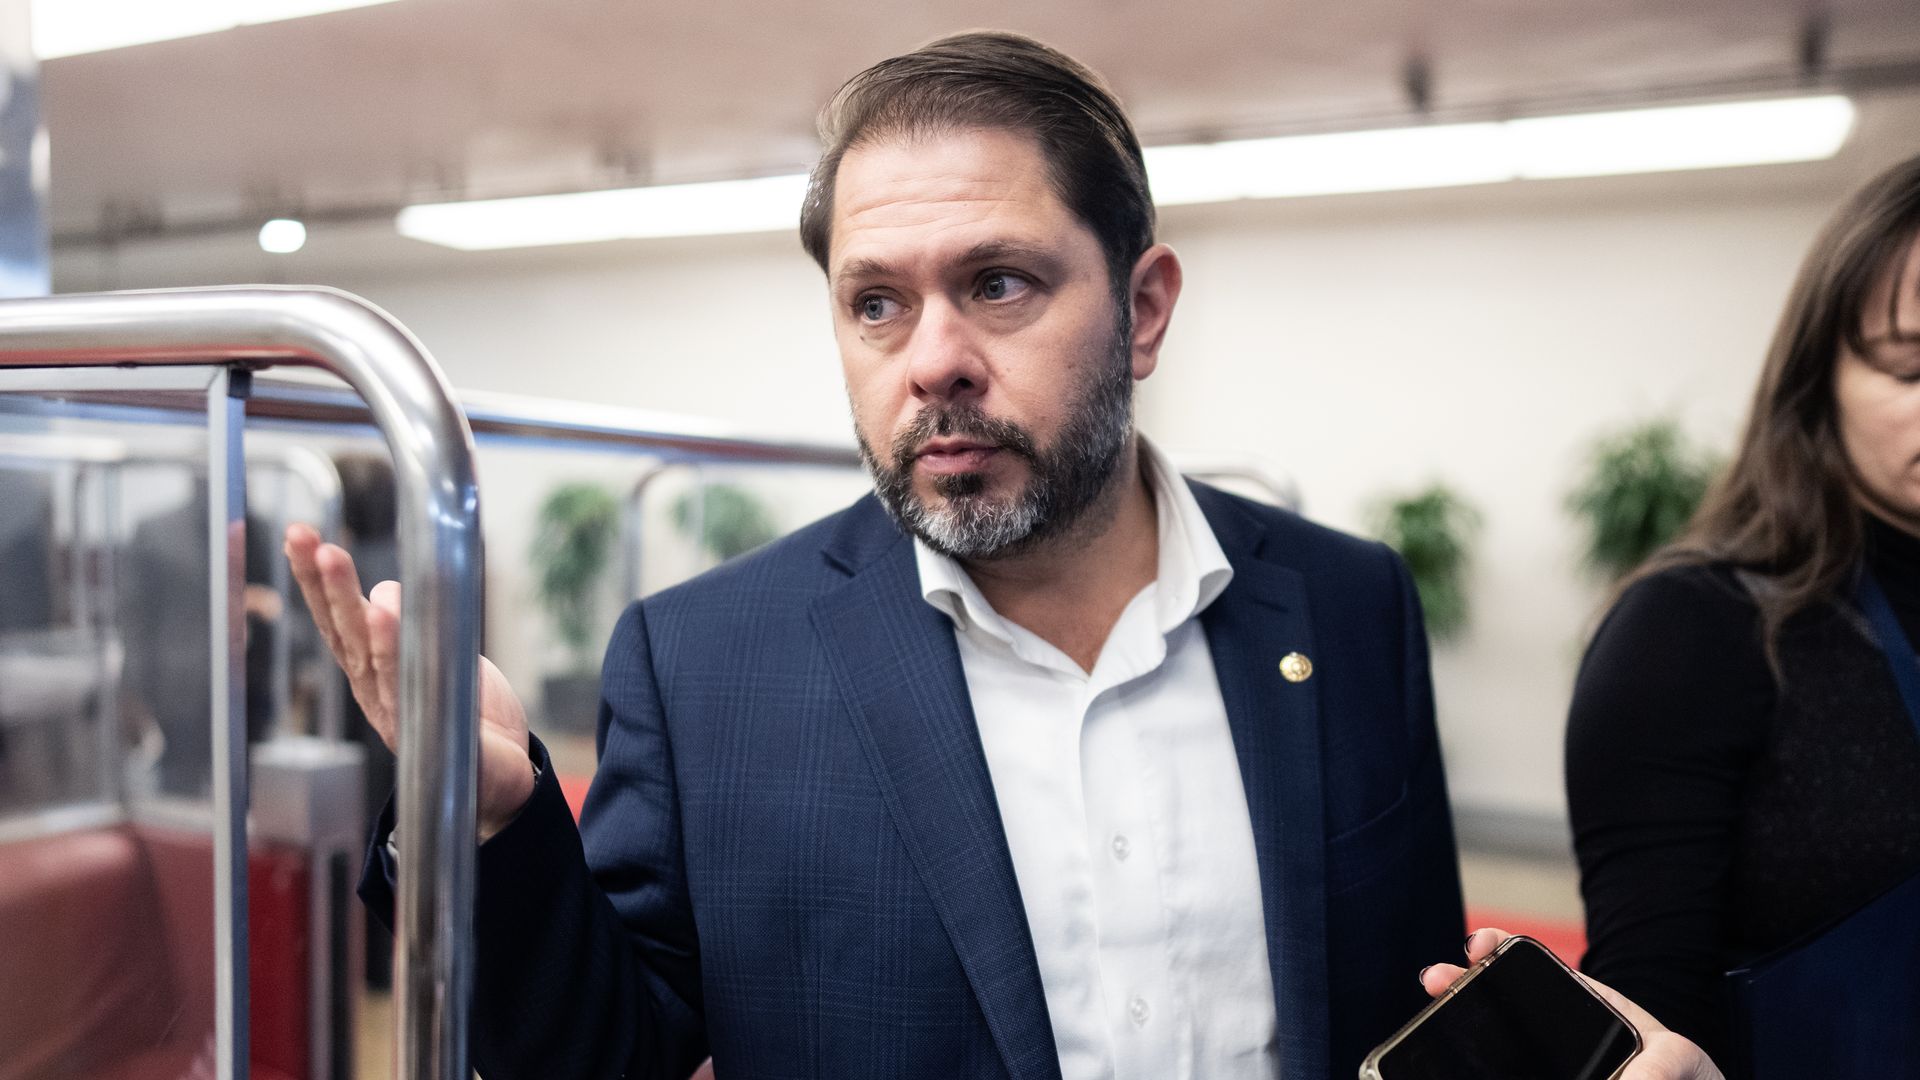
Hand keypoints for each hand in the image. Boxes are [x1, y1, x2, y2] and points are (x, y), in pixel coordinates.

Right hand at [284, 523, 535, 840]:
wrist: (499, 780)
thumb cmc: (464, 714)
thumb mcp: (437, 659)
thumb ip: (410, 625)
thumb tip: (382, 591)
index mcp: (373, 671)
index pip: (338, 620)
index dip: (316, 580)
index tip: (299, 536)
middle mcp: (375, 690)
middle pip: (341, 631)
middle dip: (320, 582)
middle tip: (304, 537)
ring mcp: (397, 713)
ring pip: (366, 651)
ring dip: (347, 602)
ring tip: (333, 557)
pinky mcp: (428, 732)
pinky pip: (405, 684)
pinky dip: (391, 648)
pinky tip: (381, 613)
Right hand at [1419, 927, 1724, 1079]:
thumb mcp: (1686, 1062)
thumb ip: (1666, 1062)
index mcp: (1592, 1014)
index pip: (1541, 973)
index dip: (1505, 951)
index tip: (1481, 947)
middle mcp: (1563, 1043)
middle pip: (1504, 1011)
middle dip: (1465, 988)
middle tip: (1436, 980)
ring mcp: (1553, 1067)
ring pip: (1500, 1054)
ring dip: (1463, 1037)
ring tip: (1433, 1024)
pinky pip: (1508, 1074)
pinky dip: (1484, 1073)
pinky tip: (1458, 1070)